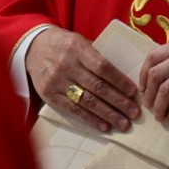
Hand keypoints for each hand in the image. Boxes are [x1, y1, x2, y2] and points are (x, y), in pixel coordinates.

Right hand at [25, 27, 139, 132]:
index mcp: (78, 48)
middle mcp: (67, 65)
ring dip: (107, 114)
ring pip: (86, 101)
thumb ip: (96, 57)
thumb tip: (122, 79)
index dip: (119, 81)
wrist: (33, 46)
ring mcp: (56, 81)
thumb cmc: (64, 44)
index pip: (102, 67)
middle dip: (118, 101)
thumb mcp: (80, 42)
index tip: (133, 92)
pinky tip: (104, 126)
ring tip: (123, 123)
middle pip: (97, 87)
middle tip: (134, 112)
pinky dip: (90, 119)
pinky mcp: (49, 95)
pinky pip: (73, 110)